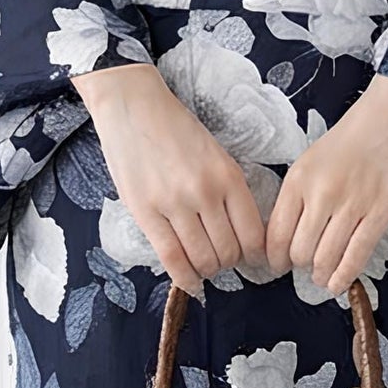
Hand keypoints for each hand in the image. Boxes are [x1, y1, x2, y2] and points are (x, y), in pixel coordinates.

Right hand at [71, 63, 268, 294]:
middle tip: (221, 260)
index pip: (253, 235)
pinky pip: (171, 258)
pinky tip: (189, 281)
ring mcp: (175, 204)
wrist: (133, 106)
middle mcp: (206, 192)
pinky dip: (184, 277)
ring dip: (206, 270)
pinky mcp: (146, 212)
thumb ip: (228, 191)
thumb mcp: (216, 155)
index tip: (249, 258)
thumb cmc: (176, 129)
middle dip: (228, 263)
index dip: (254, 255)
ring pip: (203, 259)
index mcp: (229, 177)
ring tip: (203, 265)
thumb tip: (240, 234)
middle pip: (229, 252)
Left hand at [265, 74, 387, 297]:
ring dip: (321, 274)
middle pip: (300, 251)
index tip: (277, 265)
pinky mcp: (380, 213)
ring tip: (322, 276)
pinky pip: (357, 255)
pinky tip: (338, 284)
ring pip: (326, 258)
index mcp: (298, 180)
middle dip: (300, 266)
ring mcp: (352, 205)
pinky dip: (344, 276)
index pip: (276, 234)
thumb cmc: (353, 137)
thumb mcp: (311, 161)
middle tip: (305, 267)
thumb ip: (298, 196)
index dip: (274, 258)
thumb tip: (287, 236)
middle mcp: (321, 194)